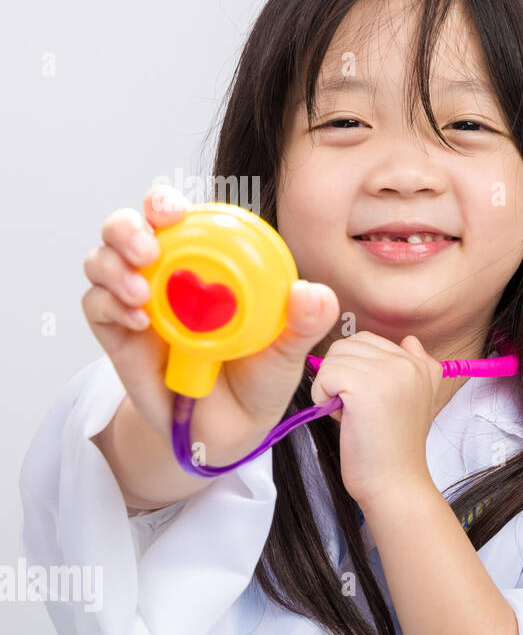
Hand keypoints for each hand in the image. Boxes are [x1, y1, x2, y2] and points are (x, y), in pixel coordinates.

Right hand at [83, 185, 339, 455]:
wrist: (230, 430)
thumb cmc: (259, 377)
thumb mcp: (288, 350)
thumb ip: (304, 322)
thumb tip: (314, 294)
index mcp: (208, 261)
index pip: (179, 217)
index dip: (165, 203)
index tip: (173, 212)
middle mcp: (167, 273)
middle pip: (127, 228)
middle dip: (127, 227)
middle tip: (147, 248)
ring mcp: (138, 301)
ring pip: (101, 261)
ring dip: (113, 267)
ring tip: (141, 294)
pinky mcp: (116, 333)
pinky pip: (96, 306)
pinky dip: (109, 305)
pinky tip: (138, 320)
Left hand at [308, 331, 454, 505]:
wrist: (394, 483)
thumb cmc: (394, 449)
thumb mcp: (417, 401)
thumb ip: (417, 366)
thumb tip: (410, 340)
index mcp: (420, 364)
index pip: (367, 341)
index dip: (354, 369)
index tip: (368, 401)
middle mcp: (409, 362)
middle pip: (347, 346)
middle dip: (341, 375)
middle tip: (357, 409)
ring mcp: (388, 372)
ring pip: (334, 358)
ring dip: (330, 387)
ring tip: (350, 414)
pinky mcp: (365, 386)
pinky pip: (325, 375)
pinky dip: (322, 397)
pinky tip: (341, 418)